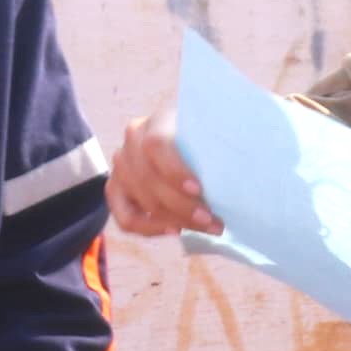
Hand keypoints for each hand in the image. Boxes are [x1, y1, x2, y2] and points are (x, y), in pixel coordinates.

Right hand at [108, 110, 218, 237]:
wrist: (187, 144)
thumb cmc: (204, 141)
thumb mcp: (209, 135)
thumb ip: (215, 146)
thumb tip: (235, 172)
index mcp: (156, 120)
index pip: (156, 145)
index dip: (174, 170)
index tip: (198, 190)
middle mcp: (133, 139)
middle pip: (150, 179)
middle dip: (183, 206)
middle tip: (212, 221)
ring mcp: (121, 164)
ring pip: (142, 200)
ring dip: (175, 219)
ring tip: (204, 227)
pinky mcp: (115, 188)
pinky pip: (126, 218)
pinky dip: (150, 228)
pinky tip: (174, 229)